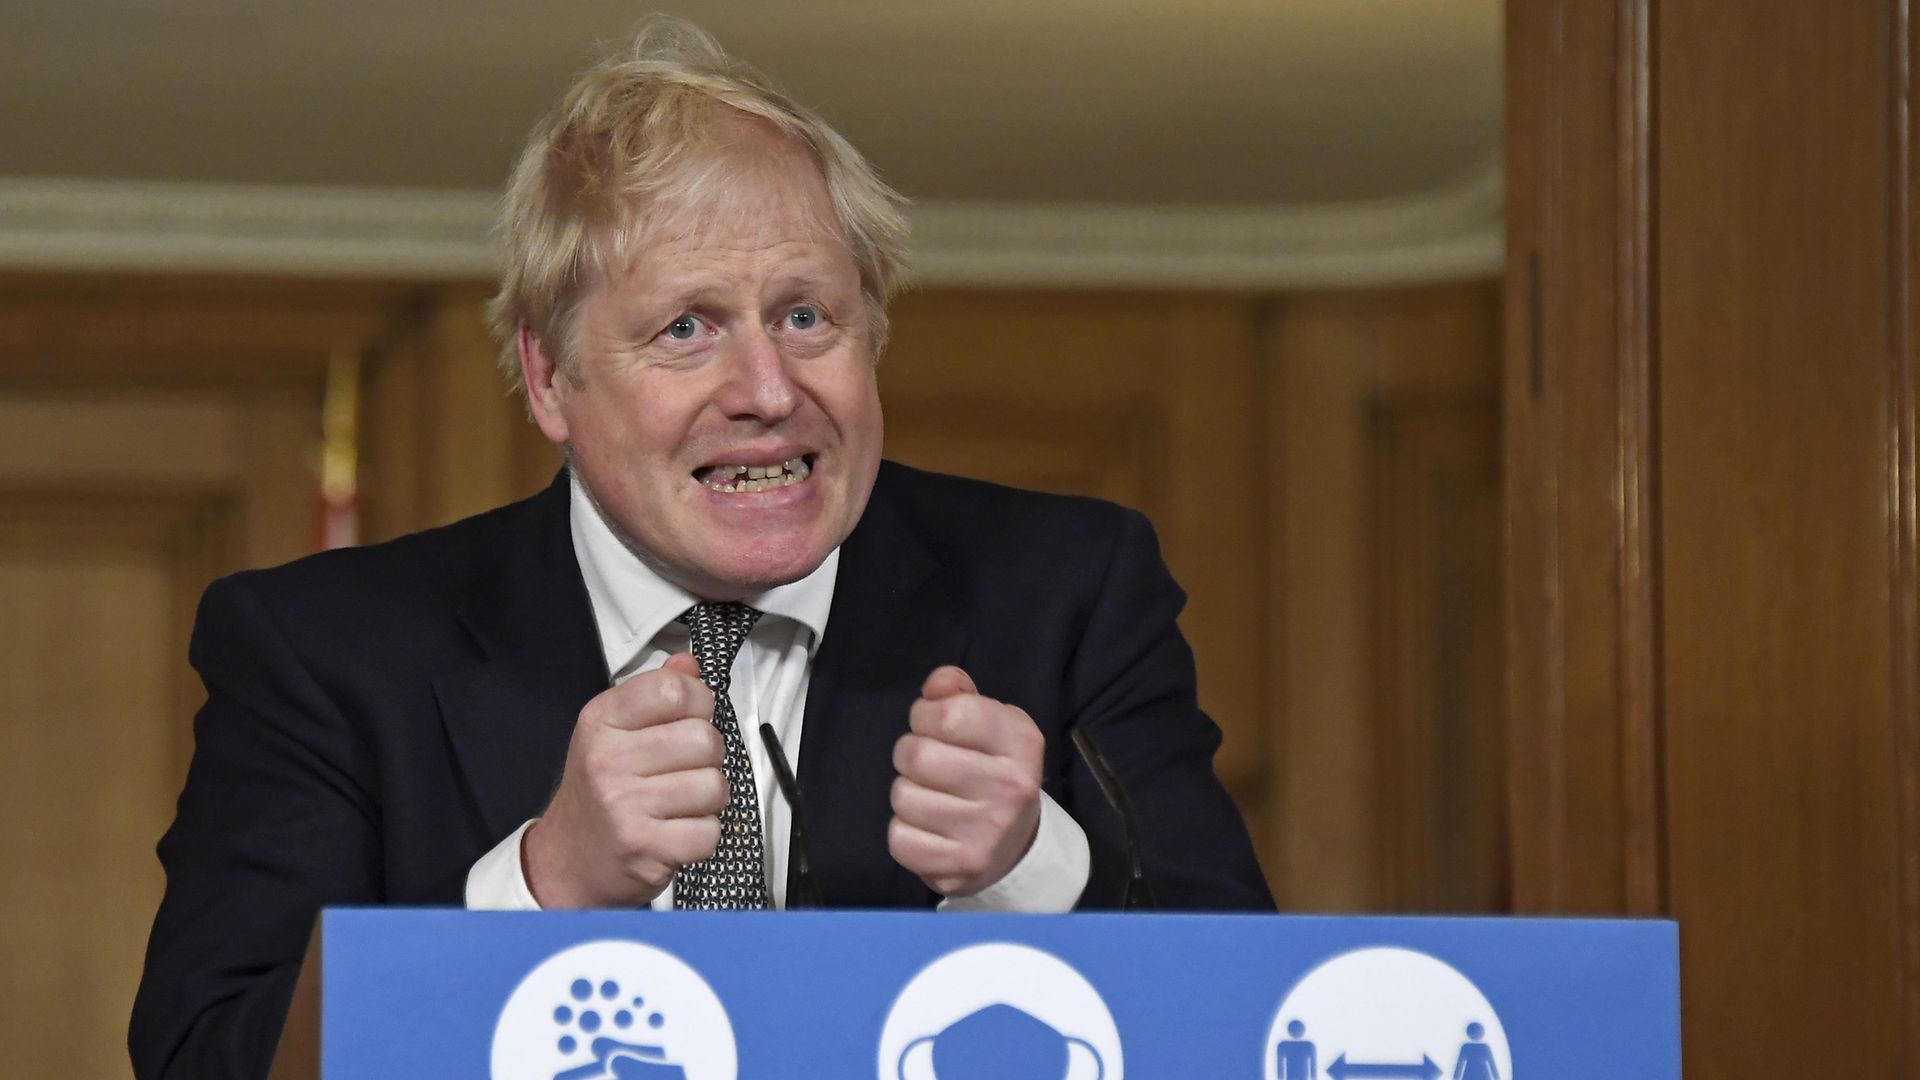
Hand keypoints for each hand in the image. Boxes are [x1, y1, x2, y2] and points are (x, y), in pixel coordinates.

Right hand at [522, 652, 727, 907]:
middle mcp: (608, 759)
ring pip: (714, 786)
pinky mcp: (644, 847)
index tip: (691, 717)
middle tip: (684, 769)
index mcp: (601, 720)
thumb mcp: (613, 731)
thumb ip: (654, 694)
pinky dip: (702, 834)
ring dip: (708, 798)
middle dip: (708, 756)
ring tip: (679, 802)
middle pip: (704, 739)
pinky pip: (709, 832)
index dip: (700, 702)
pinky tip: (676, 830)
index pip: (675, 689)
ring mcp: (625, 806)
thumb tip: (689, 663)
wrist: (566, 860)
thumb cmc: (599, 790)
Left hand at [888, 666, 1044, 896]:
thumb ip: (959, 695)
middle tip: (925, 763)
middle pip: (918, 755)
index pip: (950, 713)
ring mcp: (987, 832)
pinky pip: (899, 839)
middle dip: (909, 753)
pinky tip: (928, 829)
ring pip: (903, 797)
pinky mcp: (962, 867)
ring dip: (907, 793)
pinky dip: (904, 831)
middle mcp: (1010, 787)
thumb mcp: (991, 724)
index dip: (926, 714)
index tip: (931, 724)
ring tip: (931, 796)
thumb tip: (937, 685)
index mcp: (1021, 742)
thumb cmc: (993, 771)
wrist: (1016, 846)